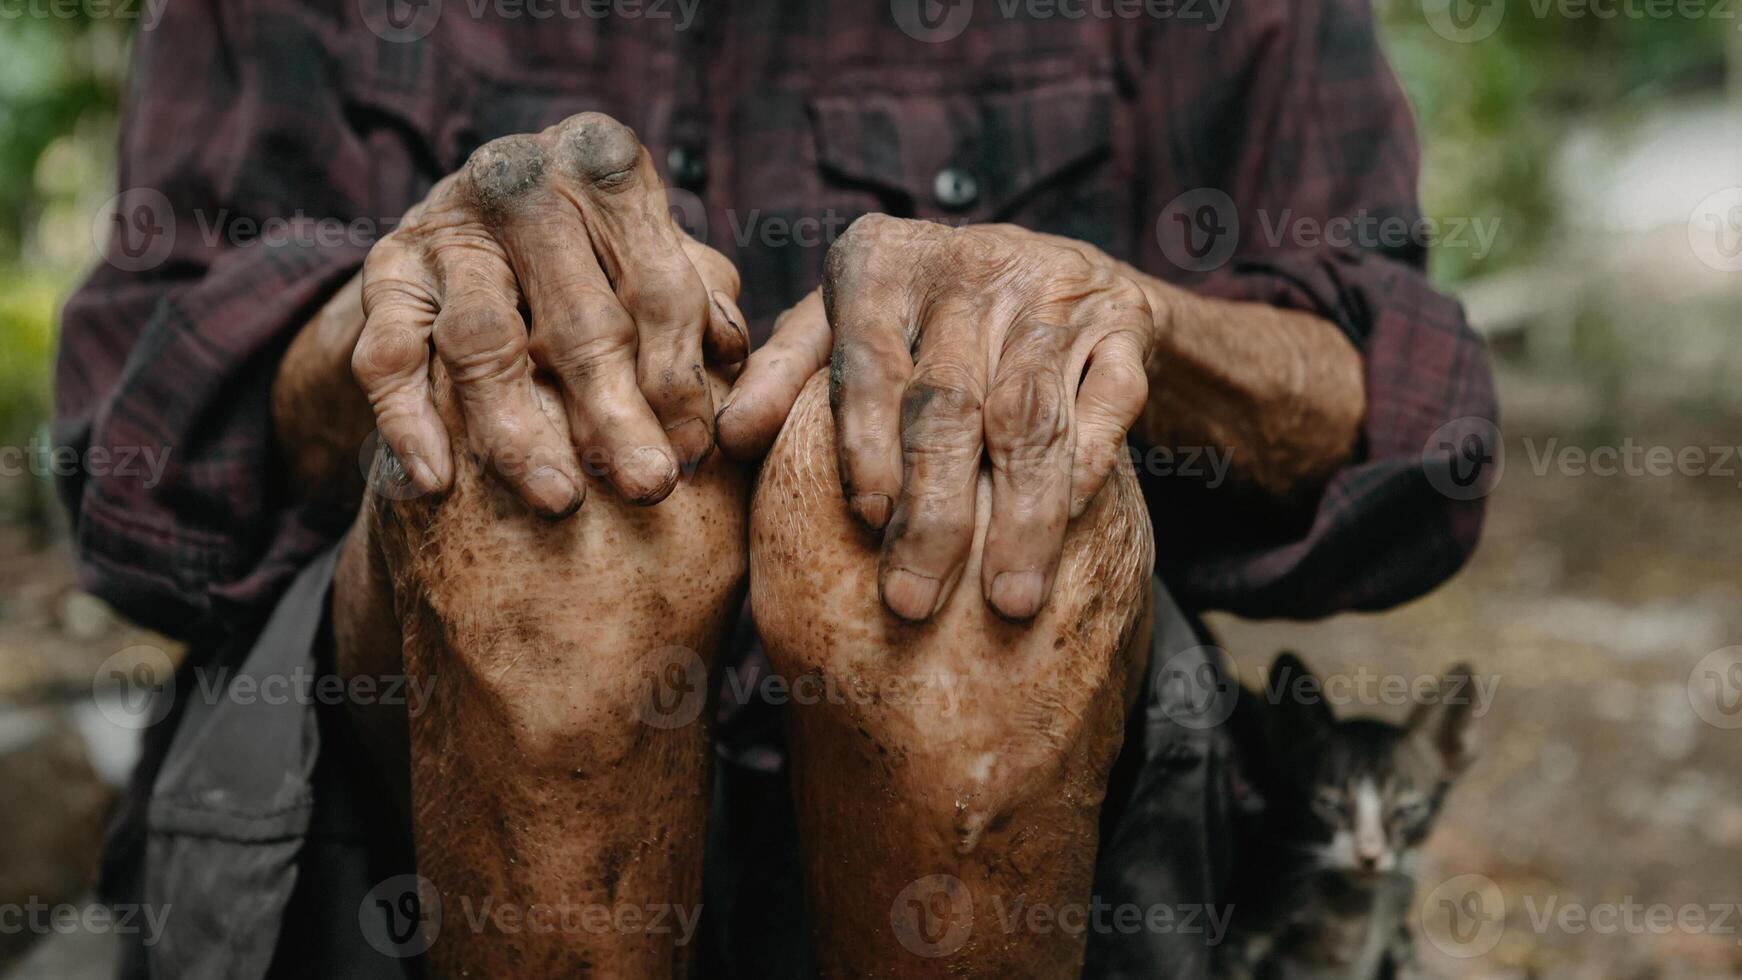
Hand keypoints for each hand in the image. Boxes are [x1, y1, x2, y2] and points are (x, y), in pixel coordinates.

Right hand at [353, 112, 747, 516]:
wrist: (477, 228)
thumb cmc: (597, 255)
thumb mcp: (657, 258)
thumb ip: (703, 302)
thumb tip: (731, 360)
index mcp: (604, 164)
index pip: (655, 286)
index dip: (679, 379)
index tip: (693, 454)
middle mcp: (520, 179)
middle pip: (578, 320)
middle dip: (616, 417)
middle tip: (647, 489)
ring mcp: (445, 223)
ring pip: (483, 343)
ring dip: (520, 432)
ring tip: (559, 500)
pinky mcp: (386, 268)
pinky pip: (388, 353)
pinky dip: (408, 422)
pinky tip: (435, 483)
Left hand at [721, 216, 1154, 621]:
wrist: (1058, 273)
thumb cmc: (919, 321)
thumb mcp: (841, 328)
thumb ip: (782, 377)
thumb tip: (724, 441)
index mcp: (882, 260)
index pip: (867, 360)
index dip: (865, 443)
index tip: (864, 520)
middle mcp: (968, 266)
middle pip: (948, 402)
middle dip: (934, 512)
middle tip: (914, 603)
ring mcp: (1053, 292)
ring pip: (1031, 416)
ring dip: (1022, 517)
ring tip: (1007, 602)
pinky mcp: (1123, 322)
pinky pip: (1110, 403)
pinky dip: (1088, 467)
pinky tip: (1069, 529)